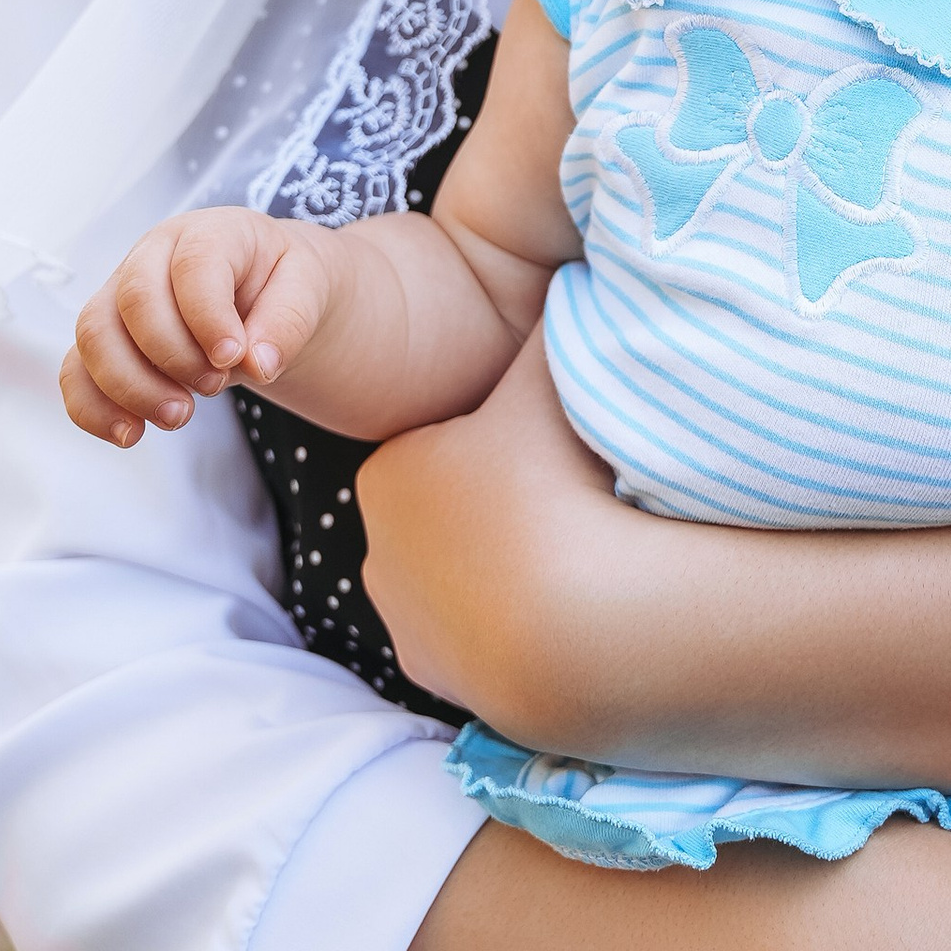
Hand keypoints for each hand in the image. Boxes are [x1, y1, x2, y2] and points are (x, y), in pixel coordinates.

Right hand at [60, 205, 341, 447]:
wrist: (268, 292)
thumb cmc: (284, 281)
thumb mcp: (310, 286)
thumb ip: (289, 319)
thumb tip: (259, 364)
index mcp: (207, 233)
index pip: (192, 266)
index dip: (208, 316)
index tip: (234, 358)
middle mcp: (152, 257)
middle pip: (133, 300)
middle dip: (172, 356)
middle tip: (215, 387)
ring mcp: (120, 296)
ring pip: (94, 336)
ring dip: (131, 387)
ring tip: (179, 416)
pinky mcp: (106, 340)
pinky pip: (75, 372)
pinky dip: (93, 409)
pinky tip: (130, 435)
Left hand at [360, 335, 616, 723]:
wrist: (573, 622)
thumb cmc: (551, 488)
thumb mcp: (551, 379)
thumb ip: (549, 324)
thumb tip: (568, 275)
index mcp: (392, 472)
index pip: (442, 448)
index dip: (497, 446)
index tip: (542, 452)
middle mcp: (378, 548)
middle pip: (444, 515)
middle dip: (489, 510)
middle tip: (558, 503)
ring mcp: (401, 618)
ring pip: (454, 580)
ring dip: (497, 572)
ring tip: (561, 560)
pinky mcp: (433, 675)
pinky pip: (472, 637)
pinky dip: (506, 624)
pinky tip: (551, 610)